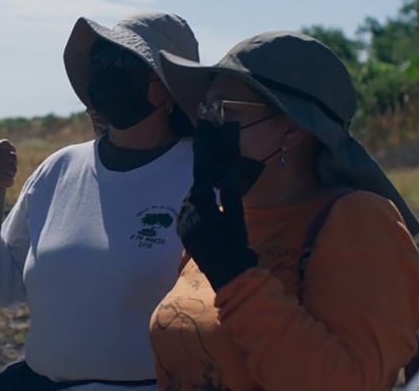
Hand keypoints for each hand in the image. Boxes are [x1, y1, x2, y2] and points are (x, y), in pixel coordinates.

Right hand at [0, 140, 16, 196]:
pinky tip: (4, 184)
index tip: (11, 156)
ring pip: (13, 168)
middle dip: (12, 164)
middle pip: (12, 156)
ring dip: (11, 174)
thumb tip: (13, 151)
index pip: (5, 143)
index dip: (11, 149)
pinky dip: (9, 183)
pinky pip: (11, 179)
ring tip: (5, 177)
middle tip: (8, 170)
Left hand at [178, 121, 258, 290]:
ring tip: (213, 186)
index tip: (205, 144)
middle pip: (196, 188)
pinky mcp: (182, 233)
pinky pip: (188, 213)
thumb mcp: (236, 216)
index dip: (205, 160)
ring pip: (191, 201)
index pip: (202, 176)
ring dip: (201, 194)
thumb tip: (226, 170)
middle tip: (215, 166)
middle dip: (205, 179)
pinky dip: (197, 207)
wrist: (227, 275)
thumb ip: (229, 192)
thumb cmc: (235, 244)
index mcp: (200, 206)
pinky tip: (208, 207)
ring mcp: (182, 223)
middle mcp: (186, 212)